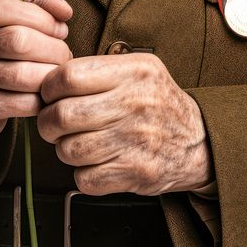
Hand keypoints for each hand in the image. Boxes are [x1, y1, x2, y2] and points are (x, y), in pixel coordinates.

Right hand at [0, 0, 72, 148]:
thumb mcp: (13, 20)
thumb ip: (39, 7)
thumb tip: (63, 11)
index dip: (39, 16)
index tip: (58, 28)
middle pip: (18, 40)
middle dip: (53, 48)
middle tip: (64, 55)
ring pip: (22, 75)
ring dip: (51, 74)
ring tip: (57, 73)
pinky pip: (22, 103)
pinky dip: (42, 98)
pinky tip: (46, 93)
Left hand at [37, 53, 213, 195]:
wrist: (199, 141)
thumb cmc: (158, 103)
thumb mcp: (139, 68)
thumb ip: (98, 69)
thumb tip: (49, 78)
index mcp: (133, 71)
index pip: (68, 76)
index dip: (48, 88)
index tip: (49, 95)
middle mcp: (135, 104)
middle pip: (62, 115)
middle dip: (48, 123)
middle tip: (53, 123)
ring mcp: (136, 141)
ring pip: (69, 150)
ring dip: (65, 149)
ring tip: (78, 142)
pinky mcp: (136, 173)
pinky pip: (85, 178)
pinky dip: (83, 173)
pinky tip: (95, 162)